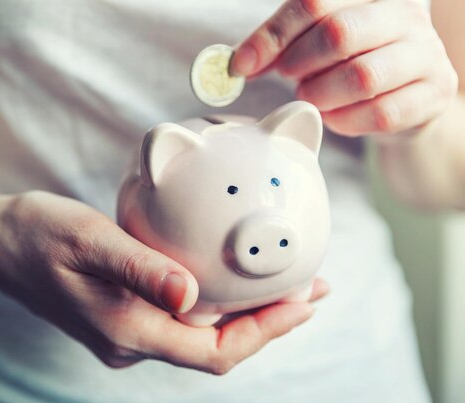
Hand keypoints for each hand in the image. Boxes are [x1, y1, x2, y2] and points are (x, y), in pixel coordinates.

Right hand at [0, 191, 327, 373]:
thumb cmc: (35, 233)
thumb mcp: (86, 238)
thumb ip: (138, 268)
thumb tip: (191, 296)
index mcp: (125, 330)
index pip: (214, 352)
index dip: (266, 332)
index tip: (304, 301)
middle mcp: (130, 342)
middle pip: (218, 349)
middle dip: (270, 323)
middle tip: (312, 287)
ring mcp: (126, 332)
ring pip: (204, 336)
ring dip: (248, 314)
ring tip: (287, 284)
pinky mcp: (123, 315)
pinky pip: (185, 320)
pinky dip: (219, 304)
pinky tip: (234, 280)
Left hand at [231, 0, 457, 136]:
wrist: (407, 98)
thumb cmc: (353, 64)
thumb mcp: (317, 45)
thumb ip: (282, 46)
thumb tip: (239, 62)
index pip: (314, 1)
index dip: (273, 35)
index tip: (244, 64)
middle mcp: (404, 16)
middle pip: (339, 33)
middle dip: (300, 63)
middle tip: (291, 78)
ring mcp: (425, 54)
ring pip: (362, 76)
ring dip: (322, 94)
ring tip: (311, 97)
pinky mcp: (434, 93)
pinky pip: (381, 113)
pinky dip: (346, 121)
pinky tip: (334, 117)